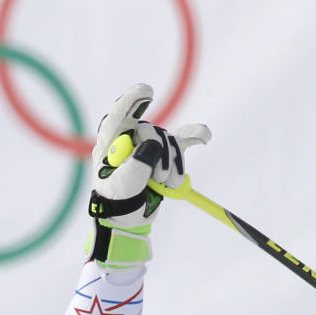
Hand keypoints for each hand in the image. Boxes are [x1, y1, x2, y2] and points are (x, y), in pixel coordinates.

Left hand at [86, 83, 210, 268]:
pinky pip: (183, 139)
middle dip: (160, 153)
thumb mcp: (122, 189)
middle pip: (150, 130)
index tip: (147, 93)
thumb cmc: (116, 205)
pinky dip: (194, 137)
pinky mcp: (164, 155)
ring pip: (168, 141)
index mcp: (110, 145)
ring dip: (172, 163)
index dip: (131, 101)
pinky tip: (205, 137)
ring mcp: (147, 146)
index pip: (118, 116)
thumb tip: (152, 144)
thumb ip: (135, 166)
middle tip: (158, 178)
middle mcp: (128, 141)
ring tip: (166, 186)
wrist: (128, 221)